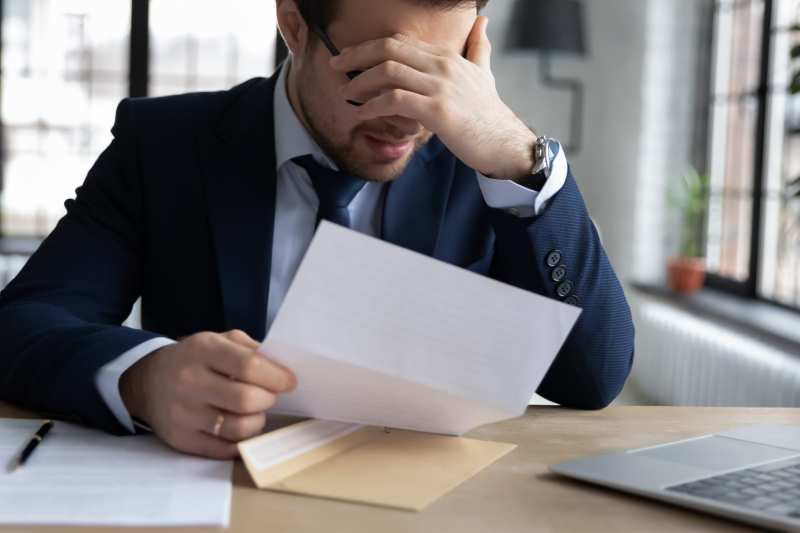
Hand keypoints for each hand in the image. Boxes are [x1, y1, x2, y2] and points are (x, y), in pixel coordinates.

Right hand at [119, 330, 295, 458]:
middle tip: (269, 396)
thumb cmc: (194, 359)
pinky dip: (241, 441)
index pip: (249, 366)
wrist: (147, 381)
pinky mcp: (181, 440)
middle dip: (268, 399)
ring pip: (239, 428)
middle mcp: (190, 381)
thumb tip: (281, 369)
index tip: (289, 381)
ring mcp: (184, 413)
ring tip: (255, 412)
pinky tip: (241, 428)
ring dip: (257, 422)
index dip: (277, 377)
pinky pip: (225, 449)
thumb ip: (250, 349)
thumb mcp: (218, 340)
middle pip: (246, 400)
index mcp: (203, 350)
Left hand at [331, 16, 536, 179]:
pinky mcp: (437, 111)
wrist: (505, 143)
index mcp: (447, 56)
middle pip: (389, 49)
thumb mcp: (485, 73)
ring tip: (346, 94)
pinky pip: (395, 100)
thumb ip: (478, 46)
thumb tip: (482, 22)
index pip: (400, 42)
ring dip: (360, 82)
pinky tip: (361, 114)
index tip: (349, 56)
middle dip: (356, 56)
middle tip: (336, 67)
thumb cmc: (489, 112)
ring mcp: (440, 87)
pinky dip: (373, 105)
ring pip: (388, 72)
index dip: (369, 46)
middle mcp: (442, 65)